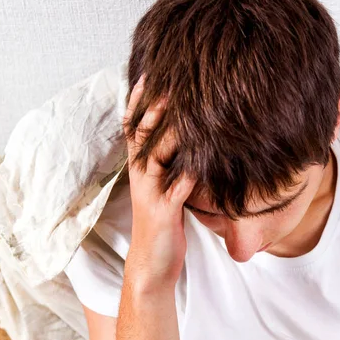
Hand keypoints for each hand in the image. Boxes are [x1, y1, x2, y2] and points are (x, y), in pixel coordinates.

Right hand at [122, 74, 196, 286]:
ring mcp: (150, 193)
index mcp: (141, 169)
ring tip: (182, 108)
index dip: (140, 101)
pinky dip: (190, 171)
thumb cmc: (163, 224)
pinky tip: (204, 157)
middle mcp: (141, 177)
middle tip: (167, 81)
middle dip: (153, 107)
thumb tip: (189, 140)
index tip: (151, 75)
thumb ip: (170, 166)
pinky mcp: (164, 211)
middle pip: (142, 134)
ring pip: (156, 155)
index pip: (135, 129)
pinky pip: (178, 187)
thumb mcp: (164, 189)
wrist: (152, 264)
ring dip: (169, 131)